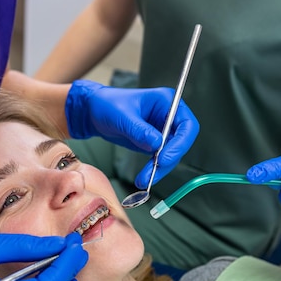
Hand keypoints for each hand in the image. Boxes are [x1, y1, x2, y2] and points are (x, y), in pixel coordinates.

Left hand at [65, 80, 198, 187]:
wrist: (94, 112)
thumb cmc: (107, 105)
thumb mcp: (122, 116)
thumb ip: (139, 130)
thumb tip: (157, 144)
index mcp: (167, 101)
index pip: (186, 124)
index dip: (180, 143)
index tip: (165, 158)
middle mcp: (168, 116)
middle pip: (181, 142)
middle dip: (169, 159)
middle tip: (154, 172)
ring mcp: (162, 130)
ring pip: (171, 154)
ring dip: (160, 169)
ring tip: (144, 179)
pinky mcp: (154, 143)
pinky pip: (160, 159)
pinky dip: (154, 169)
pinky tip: (144, 177)